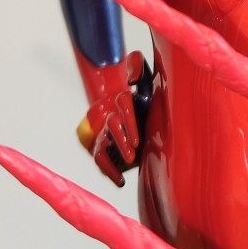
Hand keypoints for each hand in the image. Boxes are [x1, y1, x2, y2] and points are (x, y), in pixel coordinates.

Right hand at [75, 51, 149, 186]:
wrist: (136, 109)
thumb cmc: (143, 94)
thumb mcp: (147, 79)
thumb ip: (136, 66)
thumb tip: (131, 78)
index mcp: (123, 100)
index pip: (123, 106)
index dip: (128, 121)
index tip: (137, 138)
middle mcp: (112, 115)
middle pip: (113, 126)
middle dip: (121, 141)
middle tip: (132, 155)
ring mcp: (105, 132)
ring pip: (103, 146)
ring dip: (112, 160)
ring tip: (125, 170)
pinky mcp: (103, 148)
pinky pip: (100, 160)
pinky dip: (109, 172)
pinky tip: (120, 182)